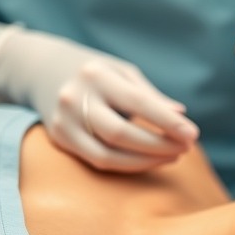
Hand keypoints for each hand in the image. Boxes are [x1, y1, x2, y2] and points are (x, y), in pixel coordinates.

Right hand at [0, 28, 198, 171]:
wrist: (41, 70)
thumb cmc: (96, 72)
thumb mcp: (123, 72)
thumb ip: (151, 95)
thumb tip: (182, 115)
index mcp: (96, 75)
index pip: (138, 103)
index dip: (167, 122)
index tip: (193, 135)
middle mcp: (75, 98)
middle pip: (121, 134)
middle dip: (159, 145)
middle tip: (186, 148)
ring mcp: (63, 121)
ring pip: (108, 154)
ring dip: (146, 161)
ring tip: (173, 157)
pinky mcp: (59, 138)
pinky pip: (97, 160)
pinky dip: (128, 165)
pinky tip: (149, 160)